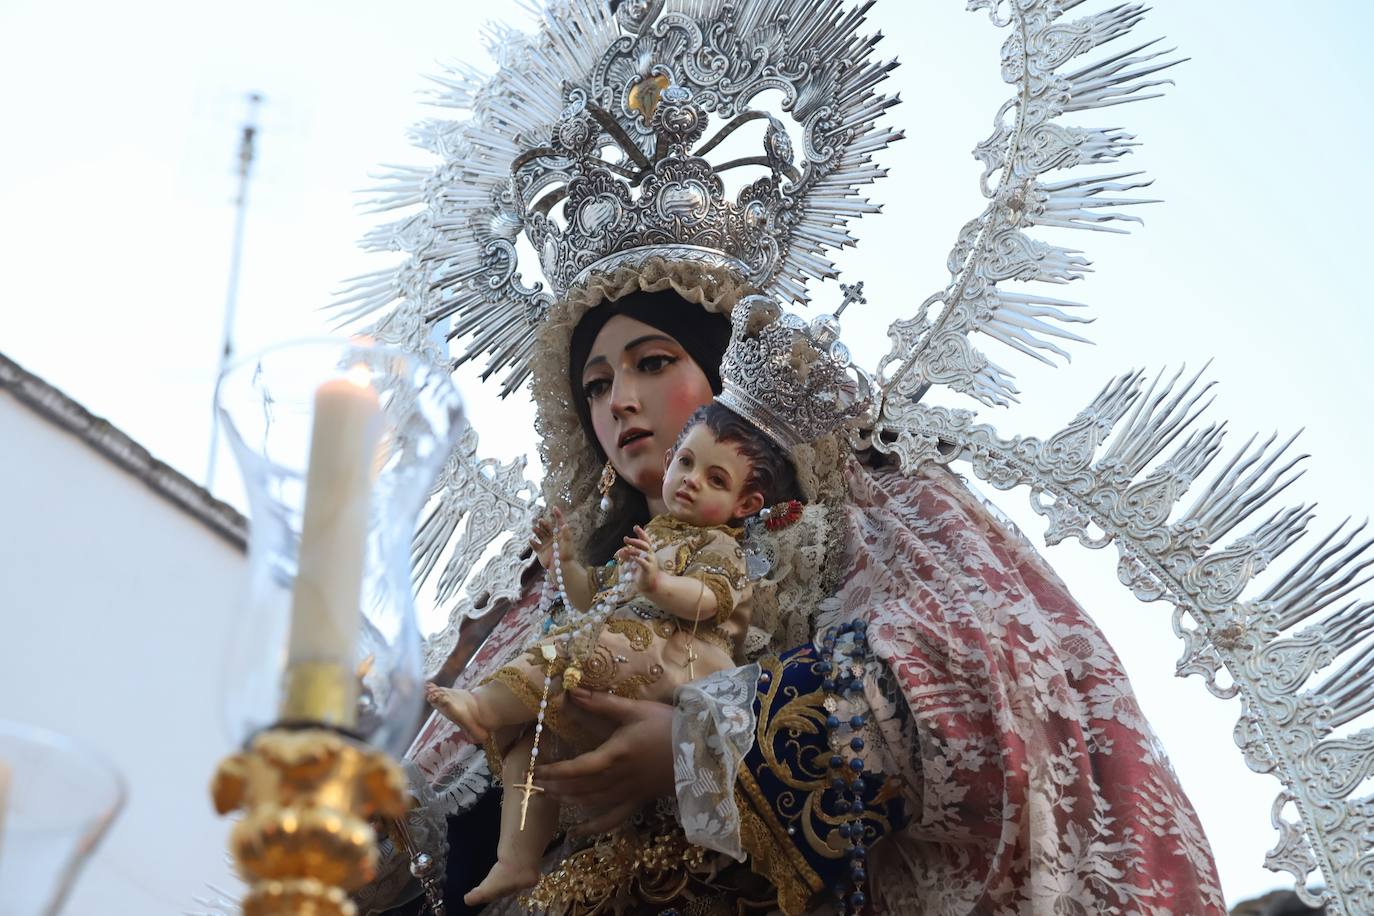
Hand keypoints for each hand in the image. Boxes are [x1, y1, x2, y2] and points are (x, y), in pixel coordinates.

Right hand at [530, 507, 571, 569]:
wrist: (561, 568)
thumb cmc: (567, 555)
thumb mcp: (568, 543)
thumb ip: (566, 534)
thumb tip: (564, 524)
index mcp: (560, 534)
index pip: (559, 522)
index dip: (557, 515)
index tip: (554, 507)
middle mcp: (552, 538)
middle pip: (547, 527)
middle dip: (543, 523)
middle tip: (540, 521)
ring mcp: (546, 544)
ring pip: (540, 534)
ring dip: (537, 530)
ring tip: (534, 528)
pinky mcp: (540, 551)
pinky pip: (535, 545)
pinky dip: (532, 542)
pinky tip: (531, 539)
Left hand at [533, 688, 674, 834]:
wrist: (705, 749)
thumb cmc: (669, 725)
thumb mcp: (635, 709)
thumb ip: (602, 702)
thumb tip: (571, 691)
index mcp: (616, 754)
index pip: (579, 767)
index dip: (556, 771)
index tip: (537, 769)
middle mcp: (620, 777)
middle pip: (581, 788)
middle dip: (555, 787)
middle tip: (533, 786)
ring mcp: (630, 792)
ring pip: (593, 803)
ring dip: (569, 801)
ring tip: (549, 798)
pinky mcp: (640, 800)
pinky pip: (614, 818)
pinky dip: (595, 826)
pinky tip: (579, 831)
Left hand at [617, 526, 657, 594]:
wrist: (652, 585)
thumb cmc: (643, 572)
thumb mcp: (634, 563)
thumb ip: (628, 557)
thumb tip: (620, 551)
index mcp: (648, 552)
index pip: (646, 540)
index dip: (641, 533)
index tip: (635, 527)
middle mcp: (651, 555)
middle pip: (644, 545)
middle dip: (635, 541)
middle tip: (625, 539)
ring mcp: (651, 562)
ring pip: (643, 553)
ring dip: (634, 550)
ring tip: (626, 550)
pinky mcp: (649, 569)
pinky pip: (643, 563)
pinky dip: (638, 559)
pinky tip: (632, 558)